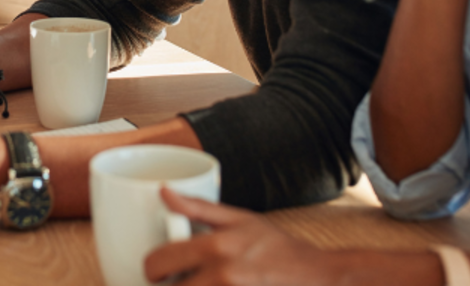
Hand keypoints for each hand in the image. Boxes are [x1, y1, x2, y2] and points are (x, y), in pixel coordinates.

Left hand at [144, 189, 333, 285]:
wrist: (317, 276)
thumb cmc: (277, 247)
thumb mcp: (240, 218)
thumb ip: (198, 207)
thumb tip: (163, 192)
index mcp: (216, 247)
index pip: (161, 260)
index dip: (152, 268)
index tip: (156, 270)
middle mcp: (222, 275)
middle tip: (169, 282)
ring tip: (192, 284)